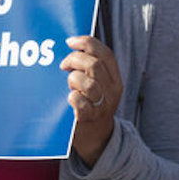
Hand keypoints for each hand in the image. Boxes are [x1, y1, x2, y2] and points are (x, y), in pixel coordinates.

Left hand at [60, 35, 122, 166]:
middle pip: (94, 65)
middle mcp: (112, 91)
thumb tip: (70, 46)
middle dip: (74, 60)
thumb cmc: (91, 105)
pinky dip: (73, 97)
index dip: (87, 43)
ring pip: (88, 84)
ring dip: (73, 80)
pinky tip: (70, 98)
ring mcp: (103, 105)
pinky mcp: (90, 118)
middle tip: (63, 66)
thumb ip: (91, 68)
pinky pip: (81, 103)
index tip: (69, 41)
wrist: (97, 138)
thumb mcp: (99, 85)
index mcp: (115, 78)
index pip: (105, 54)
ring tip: (69, 85)